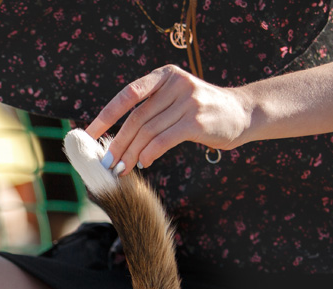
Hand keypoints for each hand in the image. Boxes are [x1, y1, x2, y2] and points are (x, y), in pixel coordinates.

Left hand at [86, 65, 252, 171]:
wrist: (243, 113)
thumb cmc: (201, 112)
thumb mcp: (175, 99)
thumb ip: (150, 110)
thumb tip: (115, 139)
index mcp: (164, 76)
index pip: (127, 95)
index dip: (106, 115)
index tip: (89, 135)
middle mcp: (175, 83)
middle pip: (136, 118)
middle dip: (117, 142)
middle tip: (106, 162)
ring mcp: (188, 101)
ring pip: (148, 131)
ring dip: (130, 154)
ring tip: (120, 169)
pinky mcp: (197, 121)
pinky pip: (164, 140)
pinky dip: (149, 154)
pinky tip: (142, 164)